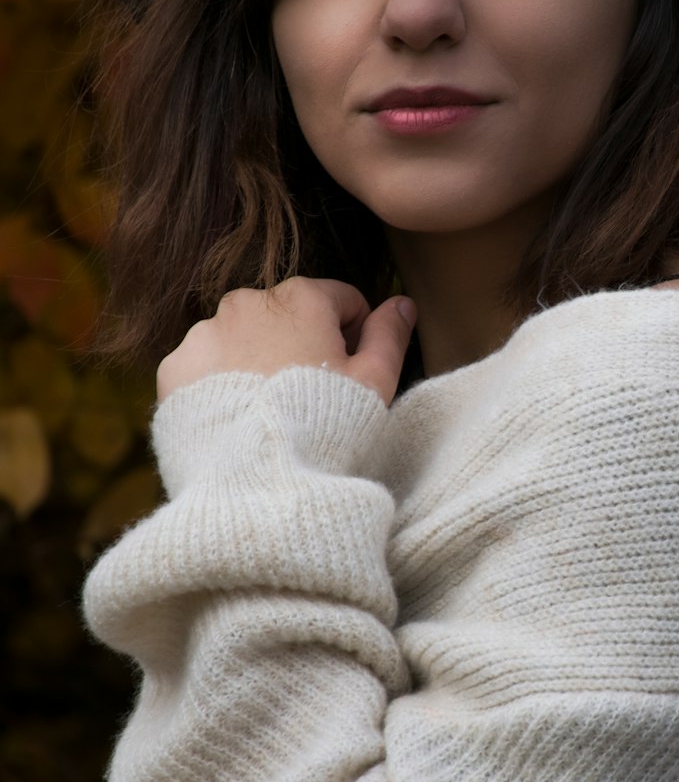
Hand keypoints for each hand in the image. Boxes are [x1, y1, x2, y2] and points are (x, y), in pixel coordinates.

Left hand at [156, 277, 416, 407]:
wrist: (255, 483)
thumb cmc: (324, 429)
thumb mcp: (375, 383)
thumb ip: (390, 336)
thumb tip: (402, 304)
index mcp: (301, 298)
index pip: (341, 300)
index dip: (355, 336)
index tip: (351, 374)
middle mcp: (247, 303)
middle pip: (287, 317)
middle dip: (301, 346)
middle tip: (309, 399)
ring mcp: (204, 334)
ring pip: (242, 339)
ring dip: (257, 362)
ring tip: (268, 414)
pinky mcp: (174, 369)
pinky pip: (204, 368)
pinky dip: (218, 386)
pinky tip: (234, 421)